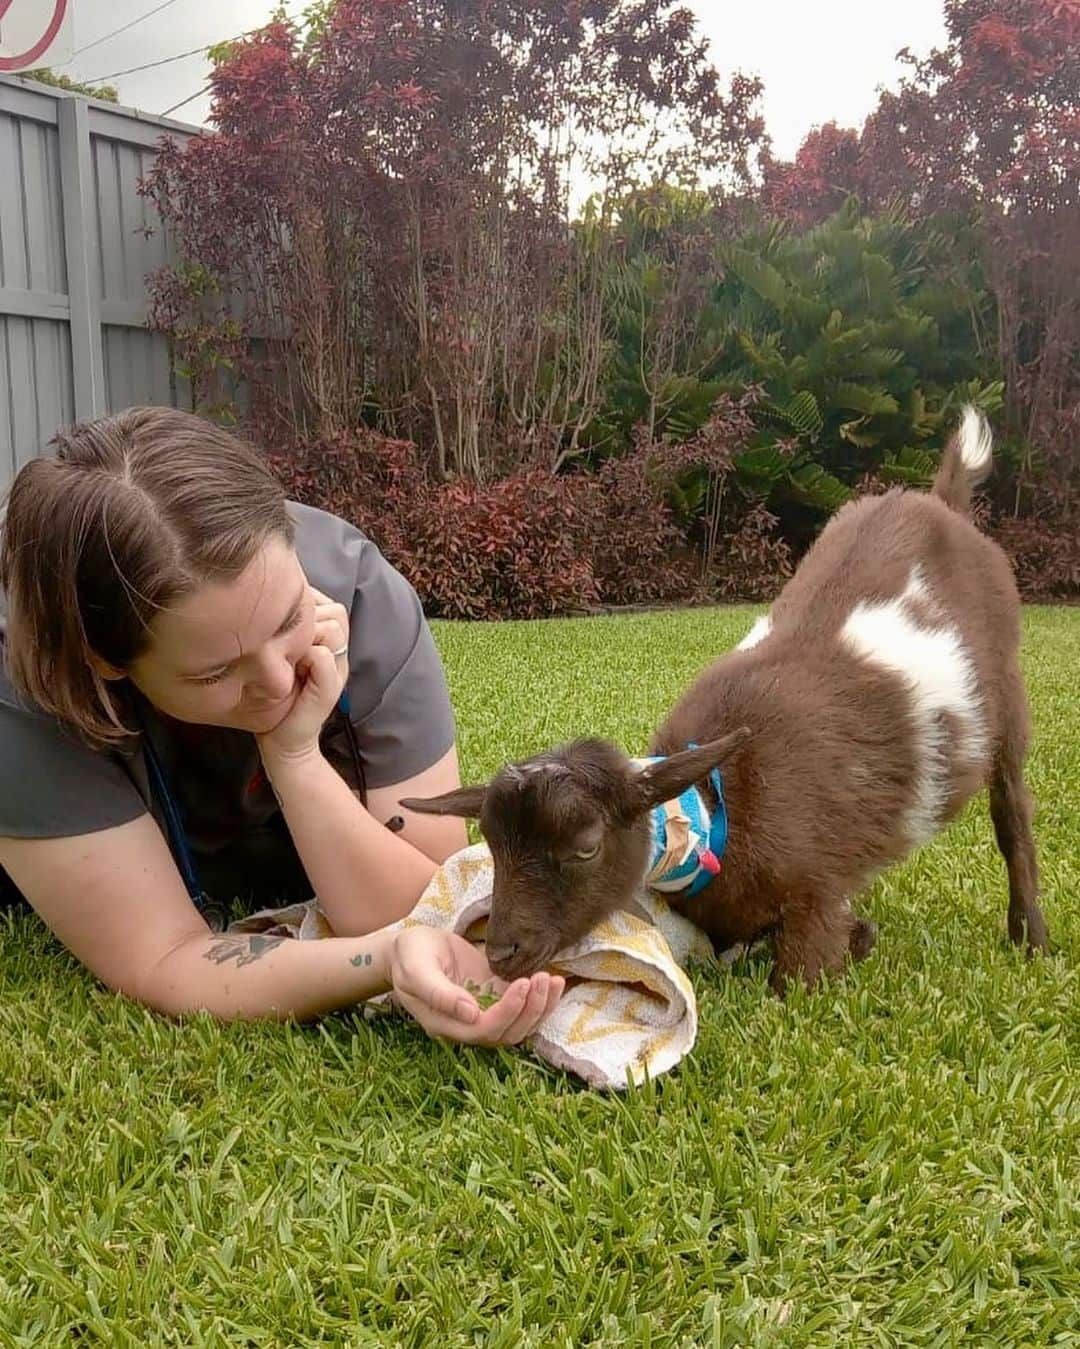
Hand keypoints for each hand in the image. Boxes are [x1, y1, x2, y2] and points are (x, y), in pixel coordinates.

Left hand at [258, 586, 349, 762]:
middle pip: (335, 612)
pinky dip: (304, 656)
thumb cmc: (275, 698)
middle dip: (306, 619)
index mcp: (329, 646)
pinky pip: (323, 656)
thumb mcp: (281, 657)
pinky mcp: (330, 690)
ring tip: (283, 655)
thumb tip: (272, 596)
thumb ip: (287, 631)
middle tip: (279, 641)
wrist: (282, 743)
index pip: (330, 605)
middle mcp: (338, 656)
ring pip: (332, 628)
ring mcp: (337, 672)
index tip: (280, 622)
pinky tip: (286, 668)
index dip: (307, 606)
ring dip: (305, 636)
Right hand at [389, 926, 564, 1045]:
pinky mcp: (493, 994)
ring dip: (541, 1007)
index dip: (508, 1012)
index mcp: (447, 1024)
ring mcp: (484, 1010)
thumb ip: (439, 993)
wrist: (410, 947)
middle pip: (509, 1033)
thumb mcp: (416, 971)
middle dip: (531, 1009)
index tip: (522, 984)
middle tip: (542, 978)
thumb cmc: (409, 957)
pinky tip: (553, 979)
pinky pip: (522, 1006)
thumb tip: (470, 1013)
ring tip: (553, 980)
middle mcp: (469, 1024)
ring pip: (520, 1024)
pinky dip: (541, 998)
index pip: (486, 1030)